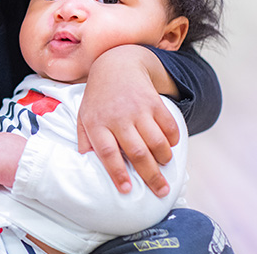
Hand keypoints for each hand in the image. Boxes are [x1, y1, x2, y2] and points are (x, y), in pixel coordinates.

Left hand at [77, 45, 179, 197]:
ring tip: (164, 166)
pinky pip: (169, 127)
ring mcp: (137, 108)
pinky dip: (173, 140)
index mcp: (97, 123)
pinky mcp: (154, 102)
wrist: (116, 65)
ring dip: (164, 159)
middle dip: (151, 176)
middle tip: (161, 191)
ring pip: (156, 141)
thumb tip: (86, 162)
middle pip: (136, 152)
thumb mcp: (84, 116)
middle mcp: (117, 117)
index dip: (118, 173)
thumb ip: (85, 139)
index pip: (107, 153)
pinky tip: (169, 145)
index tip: (127, 190)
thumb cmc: (99, 98)